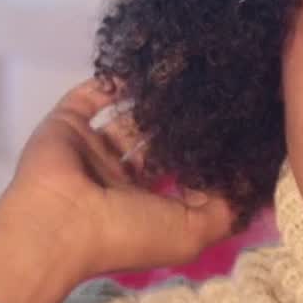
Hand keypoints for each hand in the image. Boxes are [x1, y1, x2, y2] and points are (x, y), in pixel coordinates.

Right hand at [0, 78, 237, 279]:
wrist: (59, 223)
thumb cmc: (129, 232)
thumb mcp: (193, 233)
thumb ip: (225, 209)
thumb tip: (242, 181)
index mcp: (149, 206)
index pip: (182, 175)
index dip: (205, 156)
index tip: (235, 128)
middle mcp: (121, 178)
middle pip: (157, 142)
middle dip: (181, 122)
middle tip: (212, 93)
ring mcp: (93, 150)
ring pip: (128, 117)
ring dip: (152, 99)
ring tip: (183, 74)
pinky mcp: (69, 124)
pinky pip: (91, 96)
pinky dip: (111, 82)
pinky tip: (139, 68)